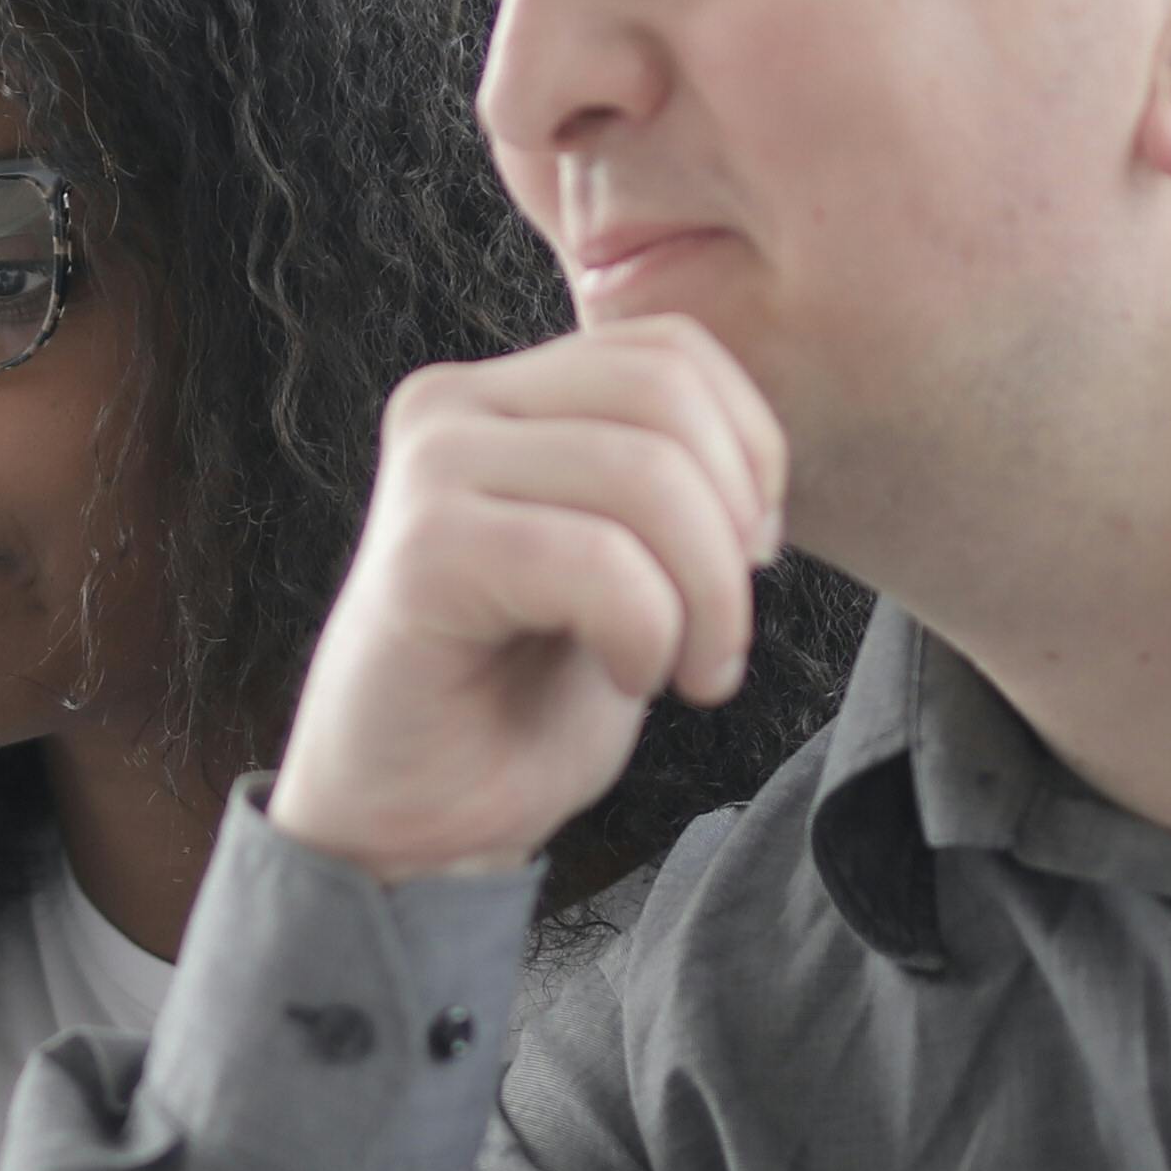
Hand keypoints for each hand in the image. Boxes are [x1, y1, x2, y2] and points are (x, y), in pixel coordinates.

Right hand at [261, 327, 790, 886]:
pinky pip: (595, 560)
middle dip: (733, 533)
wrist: (414, 822)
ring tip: (689, 671)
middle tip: (723, 638)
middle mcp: (452, 408)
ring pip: (645, 474)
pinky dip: (648, 631)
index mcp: (503, 394)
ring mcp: (430, 471)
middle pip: (666, 398)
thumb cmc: (520, 698)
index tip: (751, 556)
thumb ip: (664, 477)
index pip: (672, 349)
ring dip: (706, 597)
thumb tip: (757, 457)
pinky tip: (627, 676)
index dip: (751, 450)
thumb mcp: (622, 559)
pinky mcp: (423, 553)